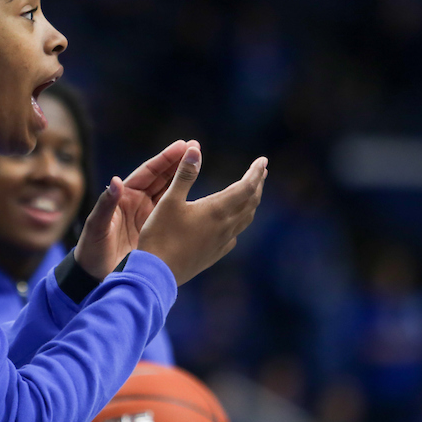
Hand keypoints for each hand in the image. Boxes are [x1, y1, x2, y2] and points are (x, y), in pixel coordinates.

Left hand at [74, 140, 191, 278]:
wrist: (95, 276)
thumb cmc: (91, 250)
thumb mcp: (97, 227)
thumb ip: (106, 205)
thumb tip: (116, 182)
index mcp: (124, 197)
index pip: (148, 173)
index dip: (165, 159)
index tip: (182, 146)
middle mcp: (137, 203)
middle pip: (162, 178)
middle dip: (178, 162)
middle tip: (196, 147)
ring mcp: (148, 217)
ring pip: (170, 193)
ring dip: (184, 178)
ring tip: (200, 164)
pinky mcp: (156, 232)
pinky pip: (173, 214)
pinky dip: (186, 205)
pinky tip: (201, 200)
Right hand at [137, 146, 267, 284]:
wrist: (157, 273)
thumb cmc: (160, 235)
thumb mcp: (169, 200)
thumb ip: (184, 174)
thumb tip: (195, 148)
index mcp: (217, 210)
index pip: (246, 187)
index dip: (255, 172)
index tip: (263, 160)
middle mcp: (225, 226)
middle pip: (250, 203)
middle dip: (257, 185)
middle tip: (261, 172)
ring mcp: (221, 242)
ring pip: (245, 219)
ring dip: (251, 203)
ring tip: (251, 193)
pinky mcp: (214, 254)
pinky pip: (234, 235)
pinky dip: (239, 222)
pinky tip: (232, 223)